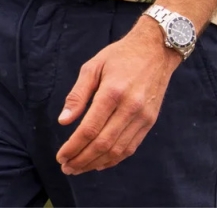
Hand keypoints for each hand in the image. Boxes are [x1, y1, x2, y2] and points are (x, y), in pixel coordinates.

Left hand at [56, 16, 179, 174]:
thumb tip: (63, 121)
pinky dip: (114, 159)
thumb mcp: (93, 66)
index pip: (89, 129)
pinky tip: (100, 163)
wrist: (155, 49)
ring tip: (79, 168)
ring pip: (117, 150)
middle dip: (82, 160)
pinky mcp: (150, 121)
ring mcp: (142, 116)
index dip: (73, 146)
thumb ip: (78, 94)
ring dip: (96, 163)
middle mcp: (129, 107)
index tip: (60, 156)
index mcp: (112, 91)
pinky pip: (130, 147)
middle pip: (103, 144)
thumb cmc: (120, 55)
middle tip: (66, 168)